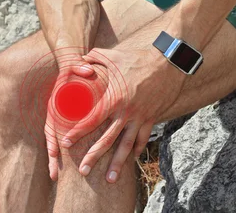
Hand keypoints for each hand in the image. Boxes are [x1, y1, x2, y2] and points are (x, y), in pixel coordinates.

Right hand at [45, 52, 94, 180]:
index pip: (51, 123)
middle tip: (54, 176)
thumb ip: (77, 66)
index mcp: (56, 102)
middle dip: (52, 158)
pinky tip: (62, 166)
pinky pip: (59, 137)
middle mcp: (54, 112)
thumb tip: (85, 70)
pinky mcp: (63, 117)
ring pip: (54, 141)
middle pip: (51, 138)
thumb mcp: (73, 63)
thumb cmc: (70, 63)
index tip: (56, 153)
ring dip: (54, 160)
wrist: (65, 57)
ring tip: (54, 178)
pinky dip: (60, 151)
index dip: (53, 139)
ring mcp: (58, 116)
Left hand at [62, 46, 184, 182]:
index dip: (78, 132)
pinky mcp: (152, 118)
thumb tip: (78, 61)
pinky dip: (137, 150)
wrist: (169, 62)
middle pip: (108, 139)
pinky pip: (143, 138)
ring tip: (109, 179)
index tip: (66, 143)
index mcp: (114, 98)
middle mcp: (127, 112)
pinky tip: (131, 160)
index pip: (92, 120)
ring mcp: (141, 117)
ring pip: (127, 146)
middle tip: (82, 171)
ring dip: (118, 164)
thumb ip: (92, 59)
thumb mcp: (112, 55)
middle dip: (94, 156)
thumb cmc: (137, 58)